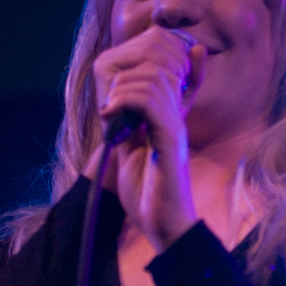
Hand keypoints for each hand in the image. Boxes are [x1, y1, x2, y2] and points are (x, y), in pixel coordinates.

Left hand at [83, 28, 206, 252]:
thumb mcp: (131, 151)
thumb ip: (127, 125)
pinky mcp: (170, 140)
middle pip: (161, 65)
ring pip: (154, 78)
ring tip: (108, 111)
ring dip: (122, 87)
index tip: (115, 84)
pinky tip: (111, 118)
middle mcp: (177, 117)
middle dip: (129, 70)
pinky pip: (151, 102)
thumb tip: (112, 104)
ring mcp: (176, 127)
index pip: (171, 68)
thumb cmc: (149, 194)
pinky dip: (125, 102)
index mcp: (170, 117)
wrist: (165, 225)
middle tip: (109, 98)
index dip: (146, 60)